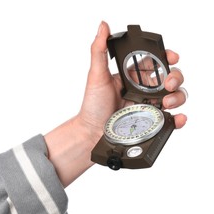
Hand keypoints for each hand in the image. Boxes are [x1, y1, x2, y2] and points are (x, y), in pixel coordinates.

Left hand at [45, 21, 187, 186]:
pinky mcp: (150, 121)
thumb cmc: (93, 105)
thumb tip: (103, 27)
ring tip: (166, 102)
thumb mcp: (96, 76)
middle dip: (175, 77)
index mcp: (132, 76)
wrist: (91, 132)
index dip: (166, 57)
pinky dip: (178, 118)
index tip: (171, 56)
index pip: (155, 62)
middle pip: (169, 78)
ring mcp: (148, 105)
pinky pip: (169, 118)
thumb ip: (99, 51)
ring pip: (174, 96)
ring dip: (178, 96)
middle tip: (167, 84)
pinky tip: (176, 117)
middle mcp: (142, 89)